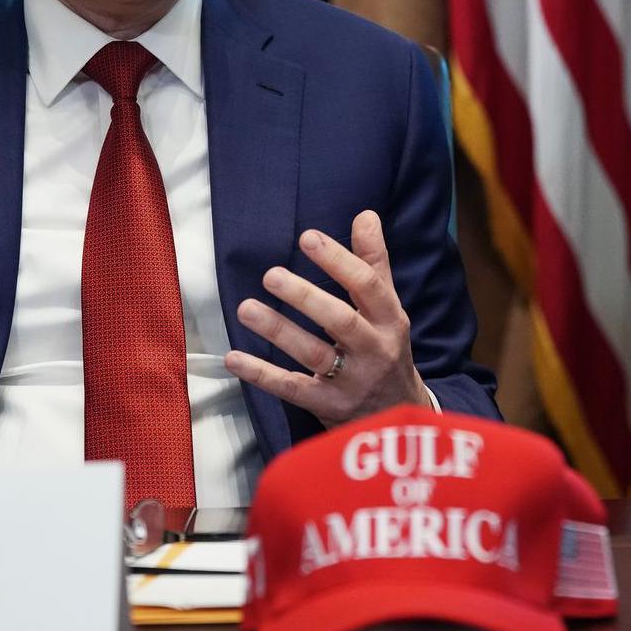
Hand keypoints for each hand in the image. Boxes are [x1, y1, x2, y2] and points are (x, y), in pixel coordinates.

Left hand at [224, 209, 429, 426]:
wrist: (396, 414)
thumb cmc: (385, 349)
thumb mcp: (388, 309)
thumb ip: (373, 264)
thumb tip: (365, 216)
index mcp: (389, 321)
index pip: (367, 286)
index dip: (338, 261)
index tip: (308, 238)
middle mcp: (374, 351)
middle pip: (341, 322)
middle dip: (306, 297)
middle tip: (271, 275)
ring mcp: (351, 382)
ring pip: (314, 355)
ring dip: (279, 331)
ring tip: (246, 308)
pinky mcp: (327, 407)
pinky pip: (292, 389)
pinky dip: (262, 374)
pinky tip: (234, 358)